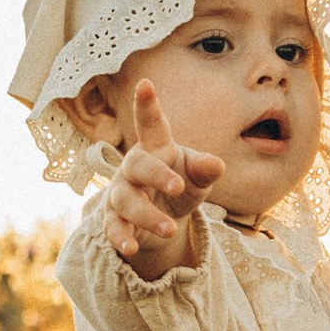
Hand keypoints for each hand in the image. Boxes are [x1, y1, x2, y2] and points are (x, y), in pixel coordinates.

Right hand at [104, 80, 223, 279]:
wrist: (163, 218)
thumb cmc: (180, 184)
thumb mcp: (197, 177)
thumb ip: (204, 169)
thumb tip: (217, 165)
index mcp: (156, 148)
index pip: (151, 124)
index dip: (147, 105)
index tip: (146, 84)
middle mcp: (133, 167)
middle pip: (138, 165)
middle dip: (156, 175)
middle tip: (178, 186)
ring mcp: (120, 192)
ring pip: (126, 200)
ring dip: (147, 215)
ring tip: (170, 229)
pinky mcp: (114, 219)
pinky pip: (112, 227)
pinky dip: (120, 237)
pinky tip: (131, 247)